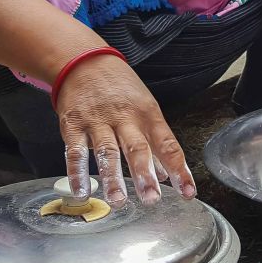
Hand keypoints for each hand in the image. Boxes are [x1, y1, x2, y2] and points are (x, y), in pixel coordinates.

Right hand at [54, 52, 195, 206]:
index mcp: (148, 114)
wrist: (85, 61)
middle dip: (145, 175)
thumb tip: (167, 175)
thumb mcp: (146, 108)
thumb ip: (156, 143)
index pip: (168, 145)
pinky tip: (82, 191)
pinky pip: (75, 151)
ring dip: (112, 178)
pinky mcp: (73, 124)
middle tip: (151, 199)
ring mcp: (98, 120)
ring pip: (107, 151)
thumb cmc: (120, 88)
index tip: (187, 192)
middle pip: (138, 148)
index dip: (179, 170)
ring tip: (118, 200)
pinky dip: (78, 172)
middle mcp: (125, 117)